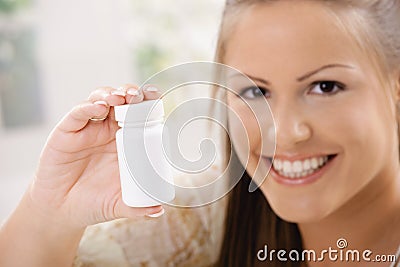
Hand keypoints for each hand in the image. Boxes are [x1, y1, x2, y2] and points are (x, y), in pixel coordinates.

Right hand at [29, 84, 162, 228]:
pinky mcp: (66, 132)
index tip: (156, 98)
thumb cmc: (93, 202)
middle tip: (138, 96)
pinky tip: (98, 108)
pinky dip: (87, 107)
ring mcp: (87, 129)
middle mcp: (107, 131)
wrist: (61, 211)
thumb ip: (137, 208)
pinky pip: (77, 114)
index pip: (139, 115)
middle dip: (131, 94)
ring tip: (120, 98)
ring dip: (111, 94)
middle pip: (122, 102)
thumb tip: (159, 211)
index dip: (148, 103)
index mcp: (125, 142)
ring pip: (100, 100)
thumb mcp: (118, 205)